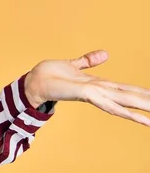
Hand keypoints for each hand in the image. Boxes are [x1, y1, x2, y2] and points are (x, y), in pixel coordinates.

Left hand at [25, 50, 149, 126]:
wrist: (33, 81)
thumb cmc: (51, 74)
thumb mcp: (74, 64)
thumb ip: (89, 61)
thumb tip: (106, 54)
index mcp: (98, 84)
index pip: (126, 90)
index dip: (142, 93)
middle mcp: (99, 91)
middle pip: (130, 97)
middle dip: (148, 102)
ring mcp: (94, 94)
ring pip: (124, 102)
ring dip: (143, 109)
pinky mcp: (85, 94)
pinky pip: (108, 104)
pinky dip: (125, 112)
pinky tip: (138, 118)